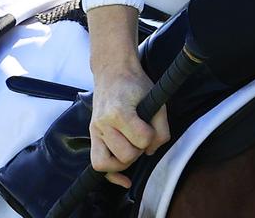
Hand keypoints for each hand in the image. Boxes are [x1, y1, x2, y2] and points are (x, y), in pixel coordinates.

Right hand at [89, 66, 169, 187]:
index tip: (152, 125)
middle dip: (139, 149)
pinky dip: (111, 175)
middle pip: (125, 155)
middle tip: (142, 136)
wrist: (113, 73)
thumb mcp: (156, 101)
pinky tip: (125, 181)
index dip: (152, 136)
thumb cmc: (136, 85)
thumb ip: (161, 128)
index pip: (142, 139)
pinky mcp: (93, 136)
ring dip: (126, 159)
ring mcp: (95, 131)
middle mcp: (103, 124)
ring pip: (108, 164)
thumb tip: (152, 151)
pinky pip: (97, 165)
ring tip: (133, 145)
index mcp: (119, 112)